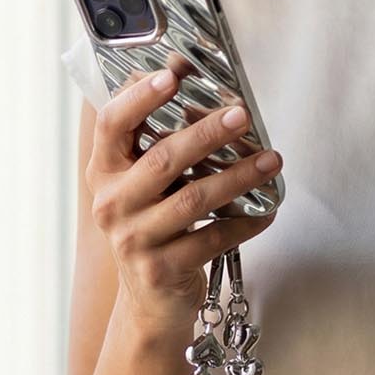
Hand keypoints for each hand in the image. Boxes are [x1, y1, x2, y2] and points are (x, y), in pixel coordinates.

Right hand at [85, 61, 282, 332]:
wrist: (148, 301)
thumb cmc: (152, 227)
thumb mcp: (141, 185)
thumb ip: (156, 140)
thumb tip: (185, 73)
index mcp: (104, 173)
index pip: (111, 125)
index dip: (139, 97)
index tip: (172, 75)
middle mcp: (112, 204)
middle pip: (163, 159)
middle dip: (207, 133)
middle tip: (242, 115)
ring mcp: (134, 240)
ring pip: (193, 199)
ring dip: (238, 176)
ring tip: (270, 160)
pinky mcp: (162, 269)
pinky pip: (213, 238)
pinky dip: (245, 222)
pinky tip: (268, 209)